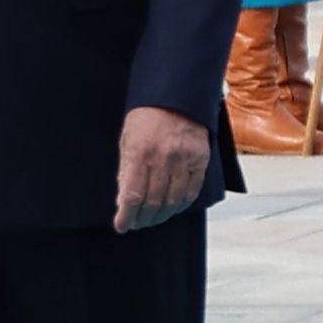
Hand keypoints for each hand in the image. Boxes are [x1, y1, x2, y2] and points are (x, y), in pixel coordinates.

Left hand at [112, 105, 208, 233]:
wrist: (177, 96)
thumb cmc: (148, 117)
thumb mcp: (127, 141)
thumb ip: (126, 170)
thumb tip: (124, 198)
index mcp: (139, 153)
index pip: (132, 196)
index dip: (126, 216)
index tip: (122, 226)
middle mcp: (162, 159)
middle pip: (152, 202)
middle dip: (143, 218)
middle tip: (137, 223)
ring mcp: (184, 160)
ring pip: (173, 200)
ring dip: (162, 215)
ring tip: (154, 219)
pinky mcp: (200, 159)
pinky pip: (192, 190)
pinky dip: (182, 204)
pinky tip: (173, 208)